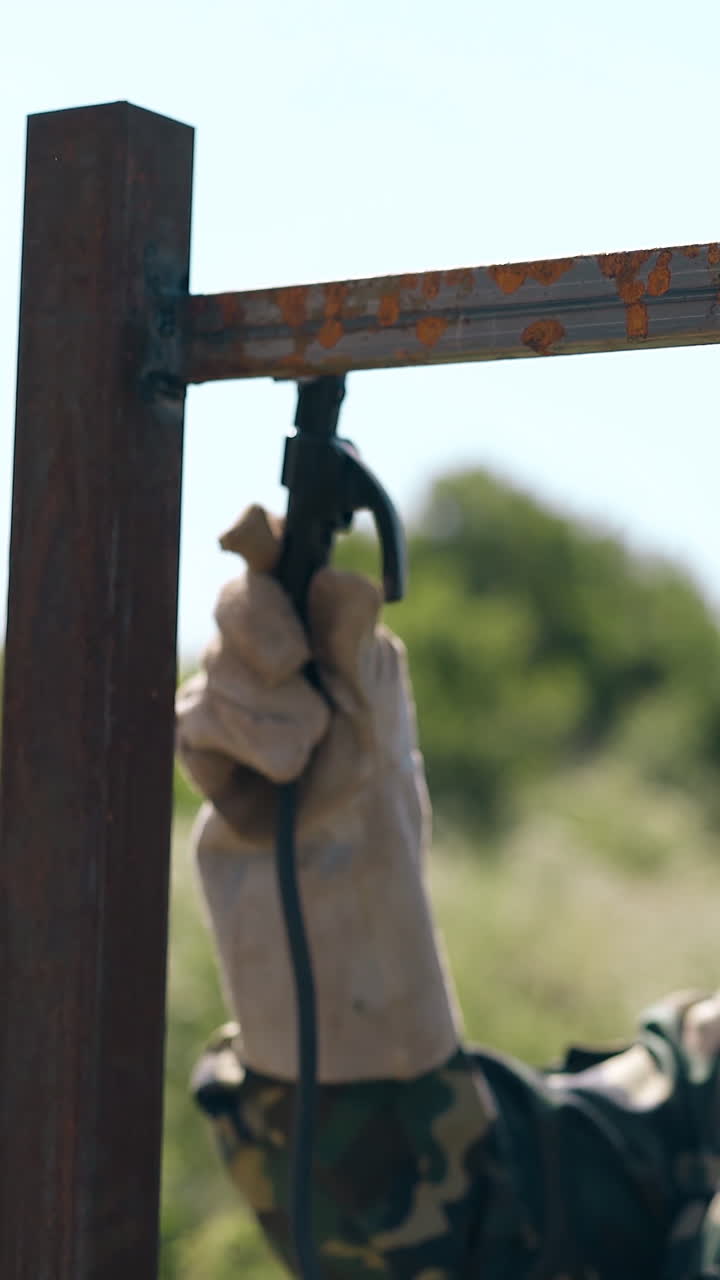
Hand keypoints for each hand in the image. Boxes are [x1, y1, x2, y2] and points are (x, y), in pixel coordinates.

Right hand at [176, 504, 422, 848]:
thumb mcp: (376, 714)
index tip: (247, 530)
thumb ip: (353, 643)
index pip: (283, 559)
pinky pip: (200, 717)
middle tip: (296, 666)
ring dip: (272, 714)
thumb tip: (341, 575)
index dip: (258, 533)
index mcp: (328, 628)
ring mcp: (232, 692)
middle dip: (263, 629)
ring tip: (304, 758)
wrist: (336, 882)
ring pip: (220, 663)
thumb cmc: (373, 797)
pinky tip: (274, 777)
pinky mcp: (199, 739)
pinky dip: (247, 745)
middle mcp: (277, 650)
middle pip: (238, 595)